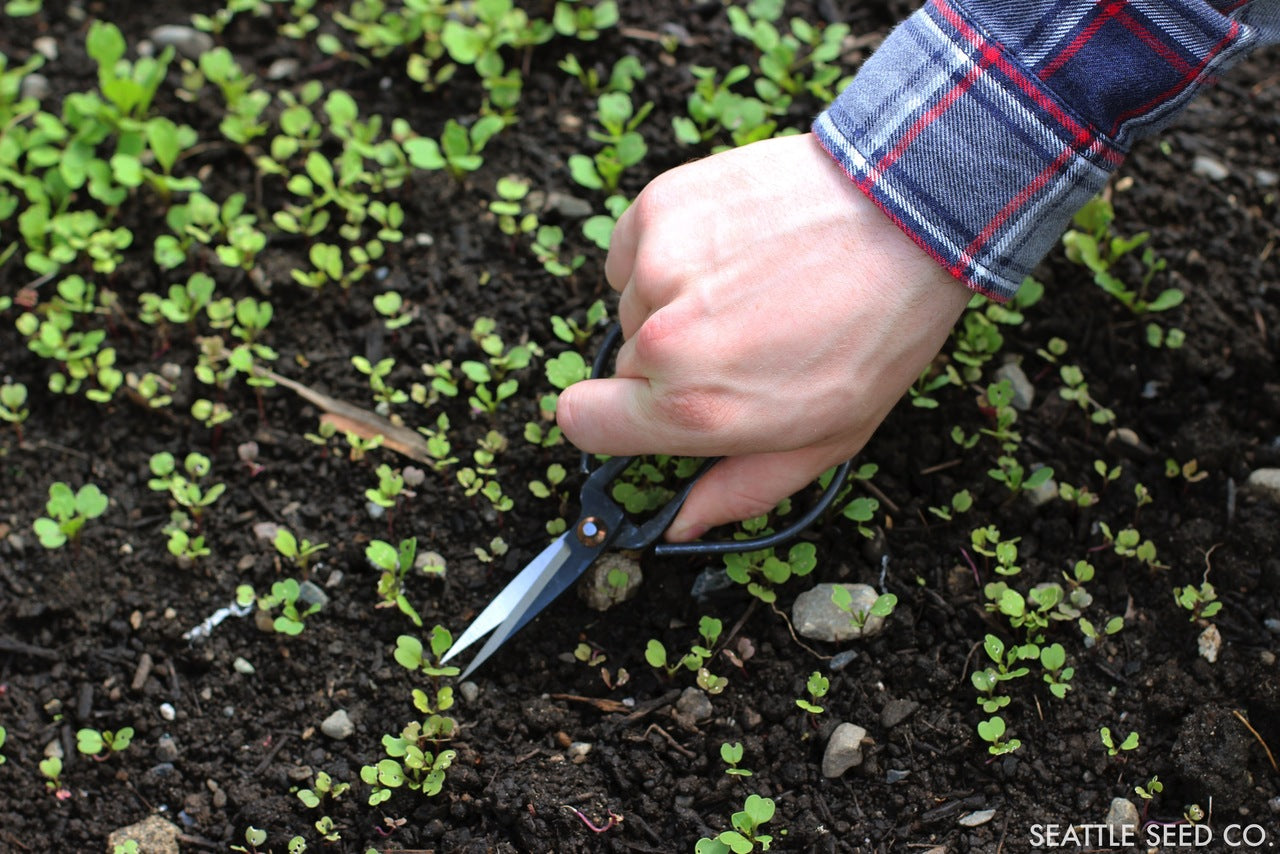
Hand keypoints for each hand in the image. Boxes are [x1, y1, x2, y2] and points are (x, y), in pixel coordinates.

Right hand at [556, 133, 972, 539]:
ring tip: (750, 285)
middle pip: (622, 362)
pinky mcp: (663, 205)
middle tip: (744, 338)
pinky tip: (732, 247)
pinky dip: (669, 251)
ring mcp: (658, 266)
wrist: (908, 215)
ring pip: (633, 302)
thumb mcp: (826, 440)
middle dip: (670, 359)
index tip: (643, 407)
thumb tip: (680, 524)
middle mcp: (661, 340)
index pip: (580, 422)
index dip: (612, 418)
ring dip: (674, 301)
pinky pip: (636, 246)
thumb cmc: (877, 332)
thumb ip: (739, 490)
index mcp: (693, 409)